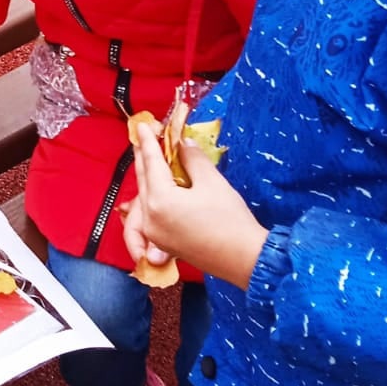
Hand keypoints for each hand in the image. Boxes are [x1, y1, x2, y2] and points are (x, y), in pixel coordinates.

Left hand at [124, 123, 266, 290]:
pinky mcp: (163, 243)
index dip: (147, 141)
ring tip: (150, 158)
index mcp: (159, 200)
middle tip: (143, 137)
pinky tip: (157, 186)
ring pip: (143, 197)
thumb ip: (192, 159)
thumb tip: (183, 144)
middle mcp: (150, 218)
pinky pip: (148, 213)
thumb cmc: (230, 220)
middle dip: (143, 156)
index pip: (151, 162)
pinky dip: (151, 196)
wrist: (245, 260)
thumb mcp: (212, 182)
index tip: (141, 125)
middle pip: (143, 179)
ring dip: (146, 176)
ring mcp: (154, 233)